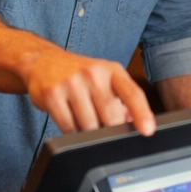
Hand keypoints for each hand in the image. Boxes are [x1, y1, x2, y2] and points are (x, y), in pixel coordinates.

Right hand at [19, 47, 154, 136]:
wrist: (42, 61)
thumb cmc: (78, 73)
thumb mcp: (104, 78)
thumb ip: (122, 99)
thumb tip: (134, 122)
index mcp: (111, 70)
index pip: (132, 93)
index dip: (142, 113)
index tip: (148, 131)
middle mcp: (93, 74)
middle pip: (111, 118)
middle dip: (109, 129)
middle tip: (102, 124)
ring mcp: (71, 83)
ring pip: (89, 126)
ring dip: (88, 131)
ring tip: (82, 116)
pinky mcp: (52, 95)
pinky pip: (68, 128)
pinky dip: (70, 130)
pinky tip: (69, 117)